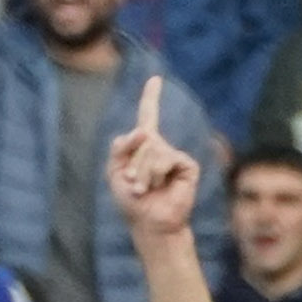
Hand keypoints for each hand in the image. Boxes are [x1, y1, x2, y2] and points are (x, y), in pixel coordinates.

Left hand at [108, 76, 201, 240]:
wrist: (150, 223)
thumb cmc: (131, 202)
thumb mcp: (115, 172)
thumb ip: (120, 147)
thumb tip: (144, 131)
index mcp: (143, 146)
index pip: (148, 116)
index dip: (151, 97)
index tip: (155, 78)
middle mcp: (160, 147)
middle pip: (142, 137)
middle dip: (133, 163)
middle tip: (134, 185)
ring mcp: (174, 155)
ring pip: (152, 149)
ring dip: (142, 173)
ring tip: (144, 189)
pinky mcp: (186, 165)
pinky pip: (166, 158)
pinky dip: (156, 174)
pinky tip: (160, 188)